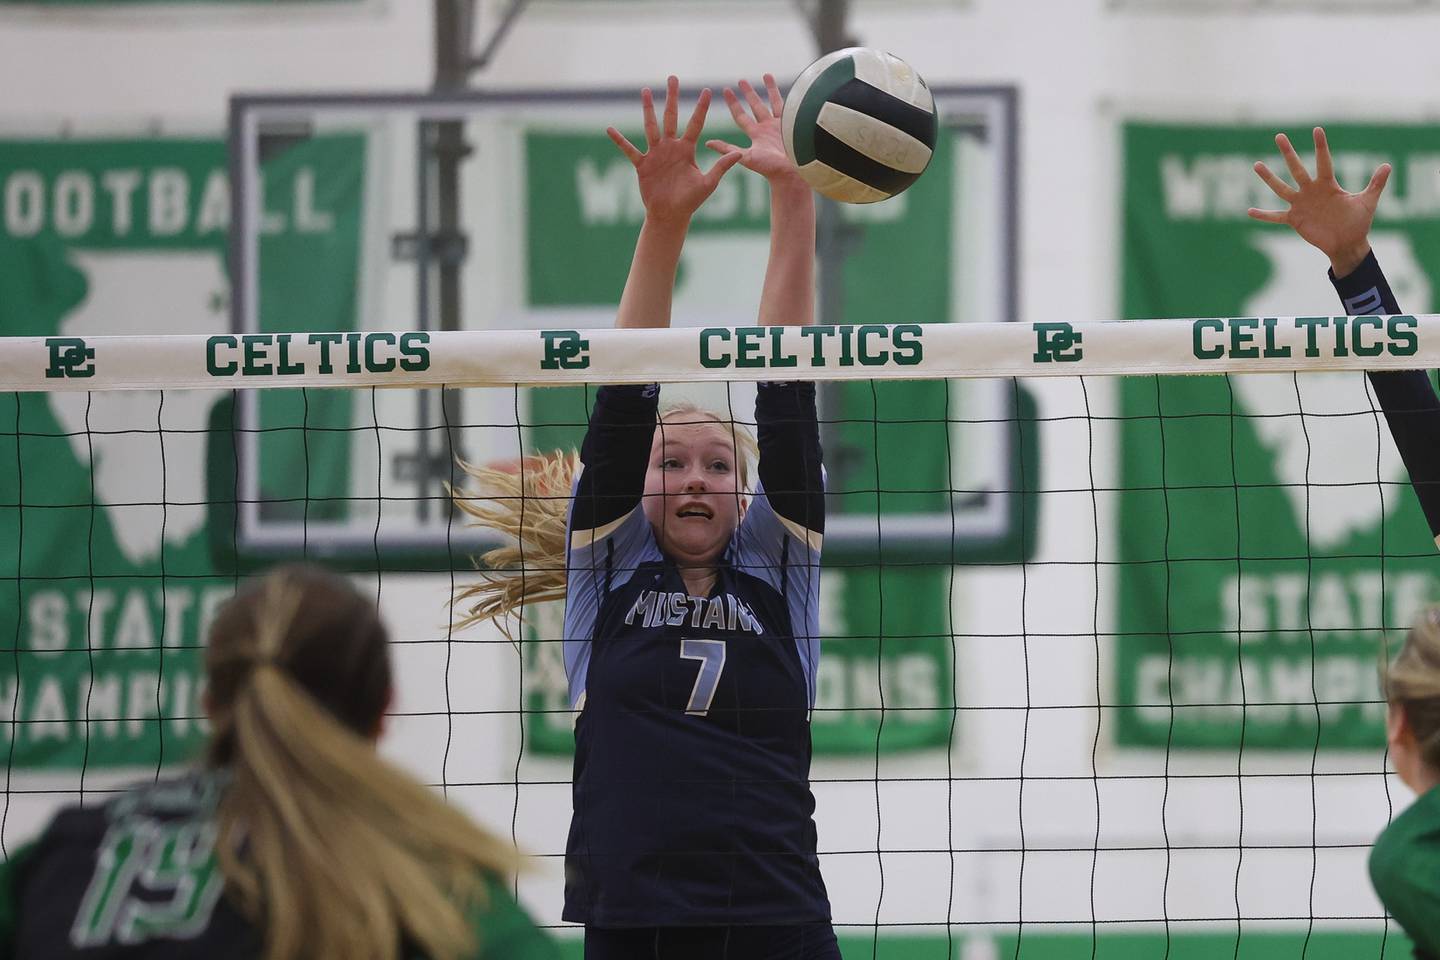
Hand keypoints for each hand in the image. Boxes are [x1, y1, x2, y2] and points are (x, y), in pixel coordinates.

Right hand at [607, 76, 743, 226]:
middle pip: (671, 117)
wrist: (671, 215)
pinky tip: (610, 129)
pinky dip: (620, 141)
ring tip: (645, 91)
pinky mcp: (642, 165)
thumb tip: (739, 154)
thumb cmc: (690, 201)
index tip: (706, 90)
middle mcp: (671, 147)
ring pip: (651, 127)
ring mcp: (655, 154)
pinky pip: (630, 150)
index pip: (695, 124)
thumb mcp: (708, 183)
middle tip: (673, 78)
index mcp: (687, 149)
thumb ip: (721, 167)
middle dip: (672, 98)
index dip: (701, 108)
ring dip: (648, 109)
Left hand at [707, 74, 805, 187]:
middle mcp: (767, 129)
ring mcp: (780, 125)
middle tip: (741, 80)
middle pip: (756, 106)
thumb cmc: (770, 167)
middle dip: (748, 93)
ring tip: (765, 75)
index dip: (733, 103)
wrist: (792, 172)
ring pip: (773, 102)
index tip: (726, 90)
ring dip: (769, 89)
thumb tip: (707, 142)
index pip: (741, 116)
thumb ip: (727, 149)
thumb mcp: (746, 157)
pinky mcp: (793, 123)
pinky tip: (784, 85)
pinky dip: (786, 95)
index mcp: (755, 135)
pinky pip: (788, 105)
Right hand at [1248, 126, 1390, 276]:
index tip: (1317, 129)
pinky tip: (1249, 211)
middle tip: (1279, 136)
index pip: (1324, 161)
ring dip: (1269, 178)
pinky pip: (1275, 216)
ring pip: (1281, 188)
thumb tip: (1387, 165)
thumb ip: (1376, 184)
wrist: (1347, 242)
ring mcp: (1301, 204)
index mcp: (1328, 185)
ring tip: (1257, 164)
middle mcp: (1311, 191)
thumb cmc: (1358, 221)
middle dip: (1288, 152)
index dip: (1321, 146)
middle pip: (1297, 168)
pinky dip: (1263, 215)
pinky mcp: (1294, 219)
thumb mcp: (1368, 202)